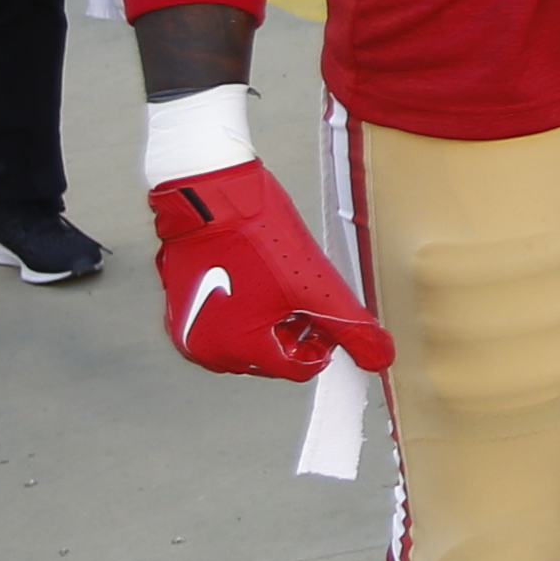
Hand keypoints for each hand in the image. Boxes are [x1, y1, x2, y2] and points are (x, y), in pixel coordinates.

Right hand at [147, 160, 392, 382]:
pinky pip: (224, 323)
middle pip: (272, 357)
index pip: (298, 368)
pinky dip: (245, 311)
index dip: (322, 343)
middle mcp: (205, 348)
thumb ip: (350, 325)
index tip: (327, 318)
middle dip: (295, 332)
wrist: (209, 192)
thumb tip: (379, 356)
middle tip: (303, 296)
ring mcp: (188, 328)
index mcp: (236, 349)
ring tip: (280, 286)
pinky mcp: (180, 308)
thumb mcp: (314, 283)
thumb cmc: (252, 231)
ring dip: (271, 322)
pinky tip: (255, 282)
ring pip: (249, 341)